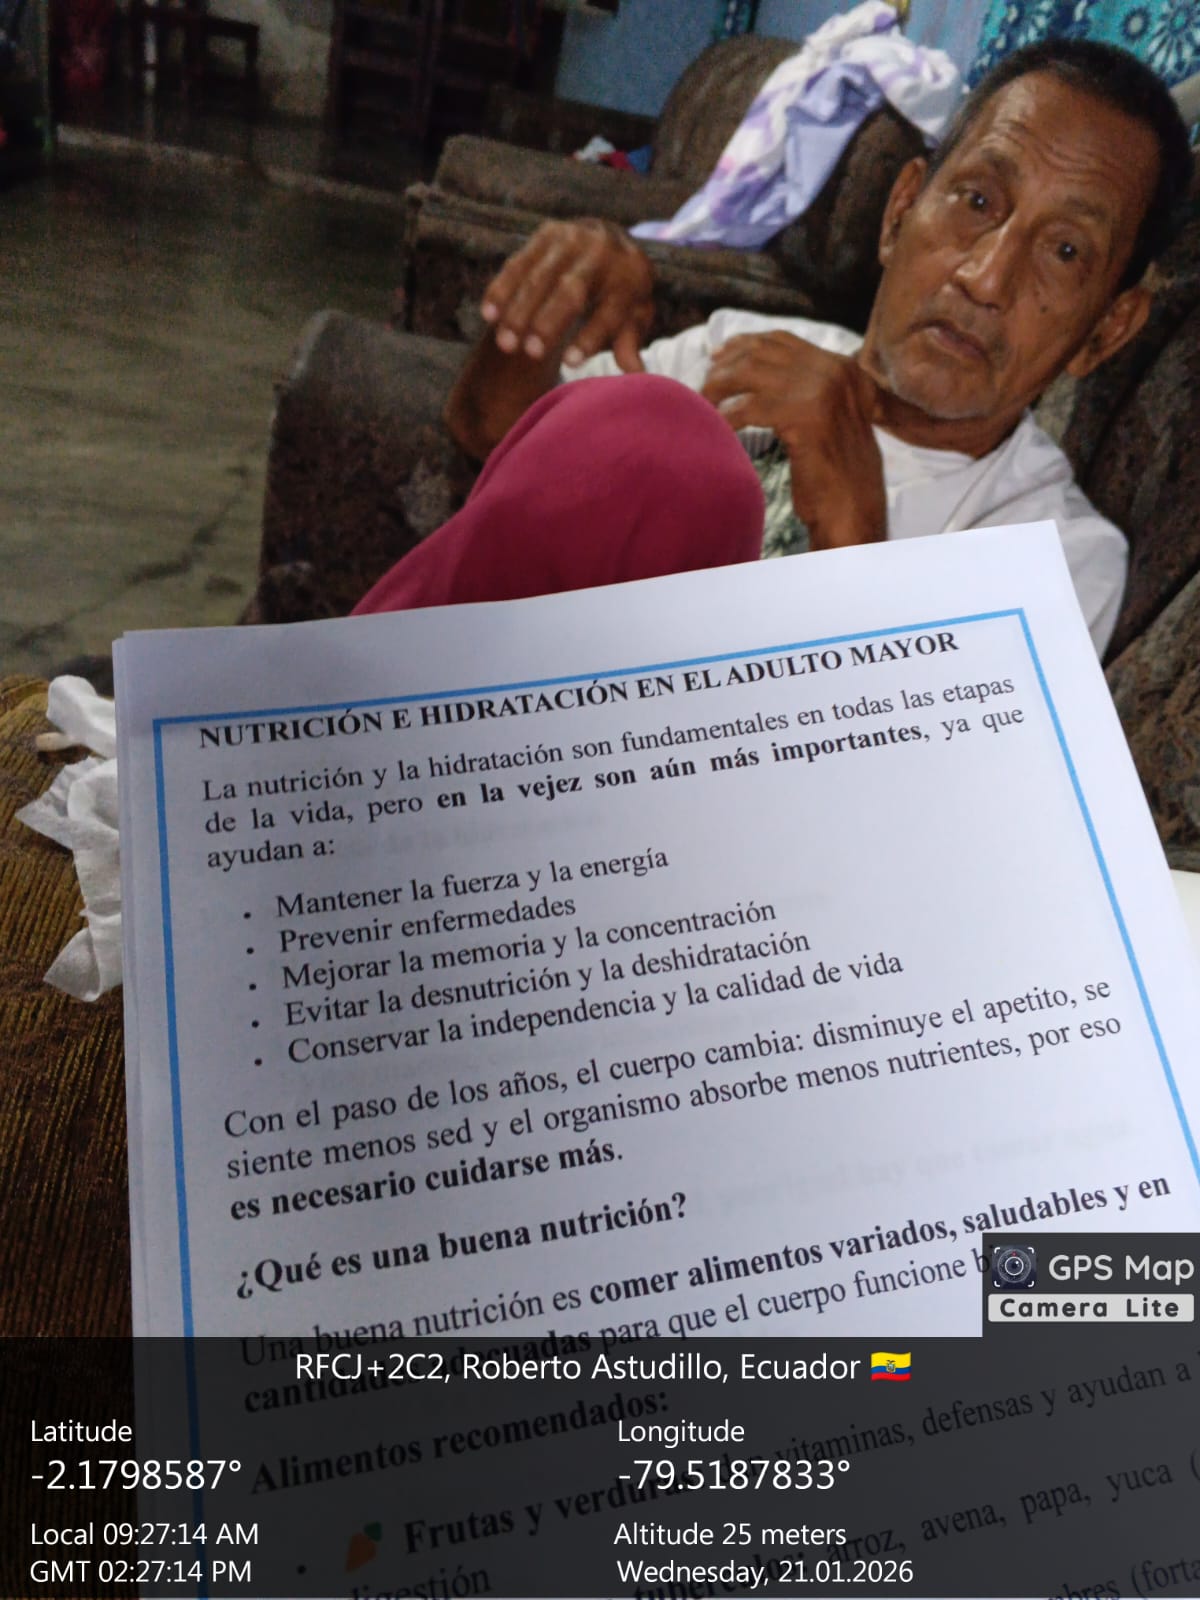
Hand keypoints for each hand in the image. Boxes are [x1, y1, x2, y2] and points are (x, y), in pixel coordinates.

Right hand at [481, 219, 653, 372]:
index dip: (590, 338)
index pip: (609, 312)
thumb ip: (630, 342)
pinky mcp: (546, 234)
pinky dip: (502, 290)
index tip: (570, 364)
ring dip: (519, 311)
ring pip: (539, 278)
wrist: (611, 241)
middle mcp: (601, 254)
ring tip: (505, 345)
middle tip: (530, 353)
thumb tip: (636, 375)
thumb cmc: (622, 293)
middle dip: (548, 323)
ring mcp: (571, 240)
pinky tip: (488, 316)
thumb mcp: (634, 316)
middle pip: (570, 292)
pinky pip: (519, 264)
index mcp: (628, 277)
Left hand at [702, 332, 886, 548]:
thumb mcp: (827, 418)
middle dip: (725, 366)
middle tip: (704, 385)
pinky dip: (725, 416)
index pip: (781, 340)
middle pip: (761, 352)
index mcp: (842, 367)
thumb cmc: (835, 473)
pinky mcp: (804, 417)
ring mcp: (821, 391)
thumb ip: (804, 390)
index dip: (744, 345)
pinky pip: (747, 408)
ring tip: (703, 404)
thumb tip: (754, 369)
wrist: (853, 508)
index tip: (718, 356)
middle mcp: (834, 371)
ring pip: (750, 373)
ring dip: (719, 387)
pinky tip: (715, 427)